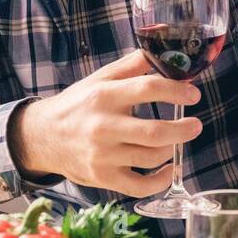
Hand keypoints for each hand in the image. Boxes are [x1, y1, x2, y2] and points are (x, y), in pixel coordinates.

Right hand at [9, 49, 202, 196]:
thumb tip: (164, 52)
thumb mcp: (100, 78)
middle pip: (154, 132)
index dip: (176, 91)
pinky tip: (168, 169)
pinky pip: (140, 186)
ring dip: (172, 149)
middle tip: (195, 125)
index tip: (193, 95)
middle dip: (183, 129)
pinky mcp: (102, 178)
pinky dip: (161, 180)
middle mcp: (103, 127)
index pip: (148, 89)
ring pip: (151, 157)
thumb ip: (133, 65)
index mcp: (104, 96)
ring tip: (176, 141)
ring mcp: (102, 155)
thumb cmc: (78, 105)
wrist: (42, 137)